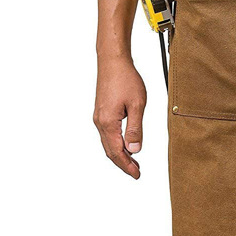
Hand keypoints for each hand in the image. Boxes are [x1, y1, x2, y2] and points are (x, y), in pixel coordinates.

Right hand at [93, 56, 146, 179]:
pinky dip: (116, 143)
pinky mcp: (101, 111)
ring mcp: (99, 117)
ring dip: (119, 153)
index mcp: (108, 123)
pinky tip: (124, 143)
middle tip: (136, 171)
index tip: (137, 174)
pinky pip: (107, 133)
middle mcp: (100, 122)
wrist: (112, 61)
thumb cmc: (126, 79)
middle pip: (110, 150)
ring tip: (133, 160)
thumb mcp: (137, 104)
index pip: (117, 152)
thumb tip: (135, 150)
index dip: (127, 166)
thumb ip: (135, 128)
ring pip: (108, 142)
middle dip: (123, 163)